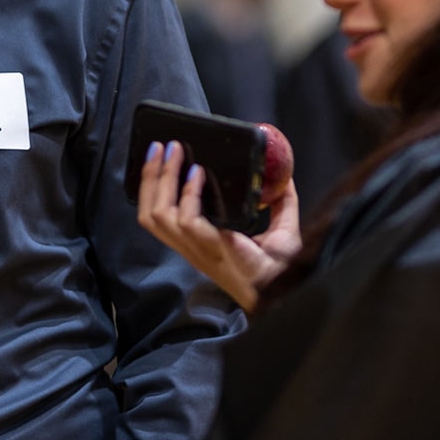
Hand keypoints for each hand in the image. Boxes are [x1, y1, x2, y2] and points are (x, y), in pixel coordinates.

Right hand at [136, 140, 300, 312]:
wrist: (288, 291)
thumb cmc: (282, 269)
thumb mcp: (280, 230)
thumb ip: (280, 204)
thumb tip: (283, 176)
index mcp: (199, 244)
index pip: (158, 219)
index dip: (152, 189)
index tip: (159, 159)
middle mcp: (192, 249)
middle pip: (150, 215)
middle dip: (150, 178)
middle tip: (159, 147)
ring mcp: (199, 251)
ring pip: (159, 215)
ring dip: (163, 180)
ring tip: (173, 153)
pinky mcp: (213, 249)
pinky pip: (187, 220)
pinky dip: (189, 193)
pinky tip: (198, 174)